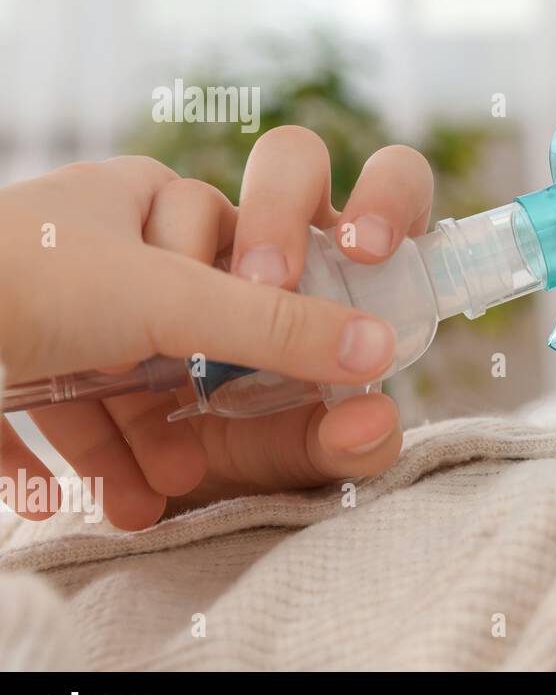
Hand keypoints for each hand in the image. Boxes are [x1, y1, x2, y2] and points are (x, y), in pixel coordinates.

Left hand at [0, 128, 433, 528]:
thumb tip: (381, 348)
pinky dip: (65, 452)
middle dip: (195, 391)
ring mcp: (41, 300)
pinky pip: (47, 405)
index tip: (292, 344)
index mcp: (140, 198)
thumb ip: (277, 327)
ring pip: (116, 377)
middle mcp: (93, 241)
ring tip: (153, 493)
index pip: (238, 235)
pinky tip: (70, 496)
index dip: (274, 291)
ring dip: (135, 440)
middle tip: (207, 430)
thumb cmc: (21, 277)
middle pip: (181, 323)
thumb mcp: (166, 301)